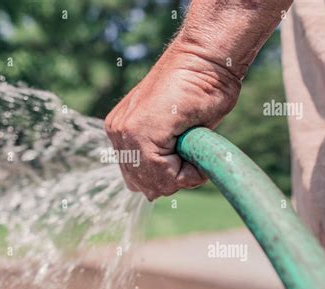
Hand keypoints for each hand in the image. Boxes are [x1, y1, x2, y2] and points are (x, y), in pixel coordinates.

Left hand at [104, 38, 240, 200]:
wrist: (206, 58)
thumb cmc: (200, 90)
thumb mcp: (177, 132)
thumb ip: (161, 156)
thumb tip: (152, 193)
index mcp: (122, 132)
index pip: (139, 179)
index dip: (169, 178)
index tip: (187, 155)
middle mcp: (118, 133)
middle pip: (143, 186)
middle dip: (172, 179)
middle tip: (191, 152)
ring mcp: (124, 132)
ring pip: (154, 183)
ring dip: (182, 175)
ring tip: (193, 146)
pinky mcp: (138, 132)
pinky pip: (164, 175)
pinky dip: (188, 172)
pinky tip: (195, 145)